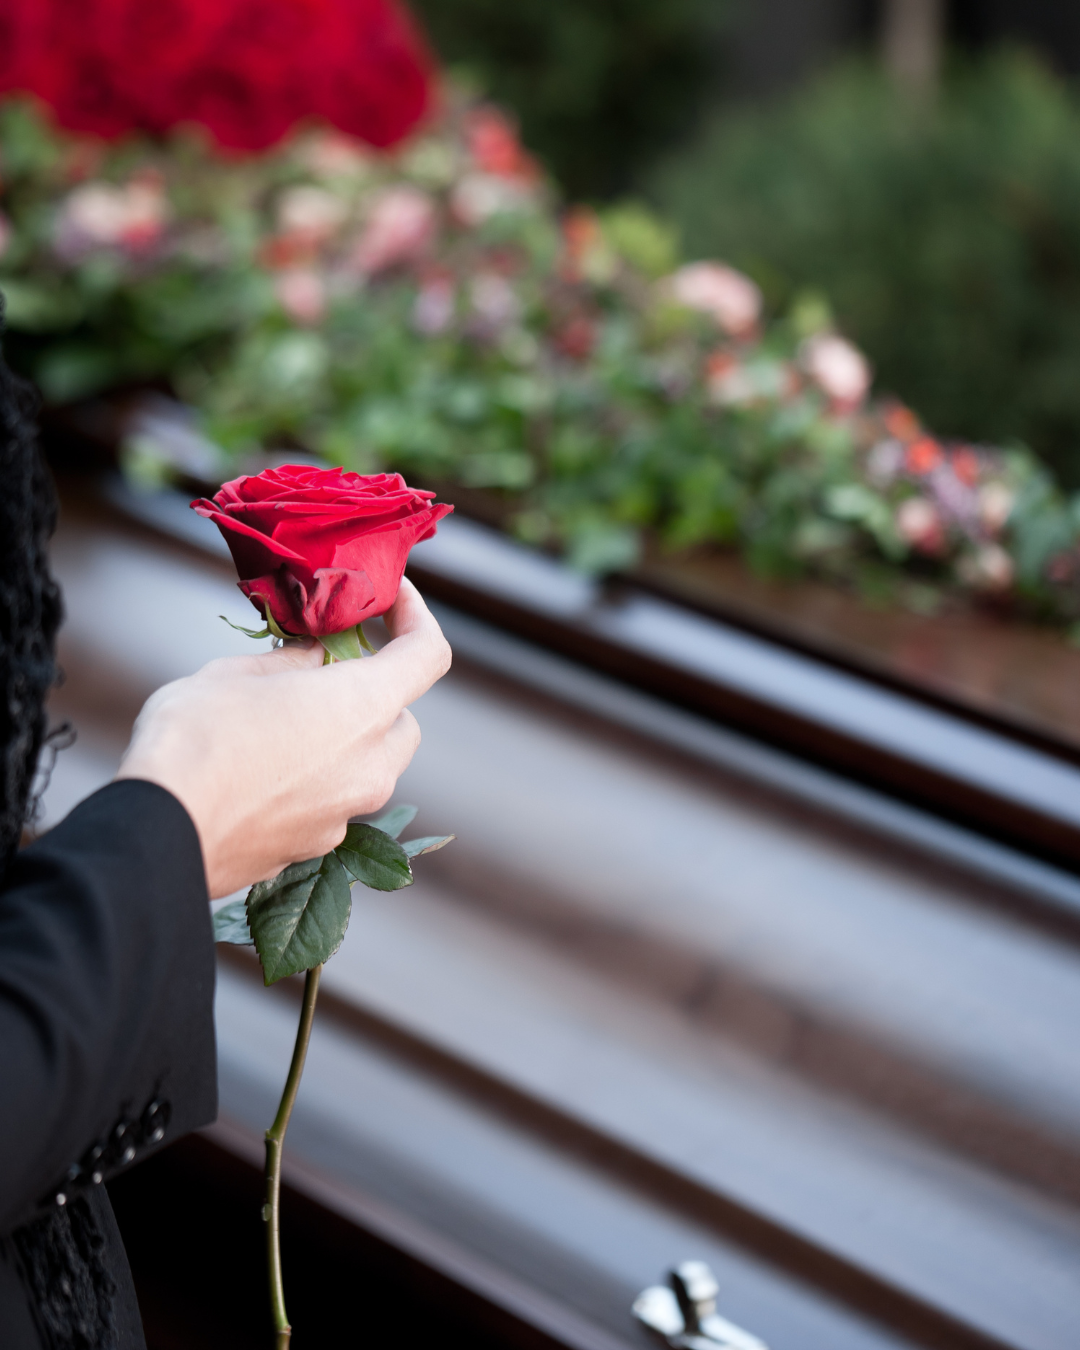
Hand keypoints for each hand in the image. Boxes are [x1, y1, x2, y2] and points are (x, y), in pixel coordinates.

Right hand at [115, 579, 450, 897]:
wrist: (160, 835)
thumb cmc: (195, 740)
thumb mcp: (237, 674)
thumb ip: (291, 662)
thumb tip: (315, 658)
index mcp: (363, 707)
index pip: (428, 655)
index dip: (417, 619)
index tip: (393, 599)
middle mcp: (372, 764)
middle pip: (402, 720)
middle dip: (374, 695)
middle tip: (323, 674)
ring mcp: (349, 813)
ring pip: (371, 766)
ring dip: (345, 740)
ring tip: (282, 724)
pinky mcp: (320, 847)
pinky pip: (335, 802)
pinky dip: (316, 781)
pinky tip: (263, 772)